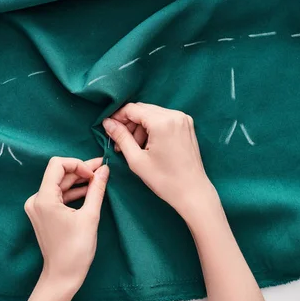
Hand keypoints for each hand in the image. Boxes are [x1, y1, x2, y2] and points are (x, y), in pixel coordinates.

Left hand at [24, 157, 108, 289]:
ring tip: (99, 179)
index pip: (57, 165)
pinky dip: (73, 192)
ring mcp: (38, 208)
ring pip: (59, 185)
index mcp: (44, 198)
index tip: (94, 174)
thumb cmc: (75, 250)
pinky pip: (58, 196)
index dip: (77, 164)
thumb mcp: (90, 216)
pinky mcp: (43, 215)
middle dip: (81, 171)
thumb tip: (104, 170)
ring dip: (78, 181)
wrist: (62, 276)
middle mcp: (36, 200)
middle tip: (103, 169)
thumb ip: (96, 190)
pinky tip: (89, 191)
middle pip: (59, 174)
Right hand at [102, 102, 217, 220]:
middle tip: (120, 143)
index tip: (109, 129)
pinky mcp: (187, 125)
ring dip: (140, 127)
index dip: (117, 117)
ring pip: (152, 114)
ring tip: (134, 147)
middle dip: (129, 124)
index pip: (132, 109)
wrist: (192, 192)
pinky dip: (152, 128)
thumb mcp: (136, 159)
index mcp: (162, 122)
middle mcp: (174, 115)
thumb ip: (121, 137)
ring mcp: (183, 119)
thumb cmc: (164, 179)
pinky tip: (148, 145)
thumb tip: (107, 122)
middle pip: (142, 110)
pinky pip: (163, 119)